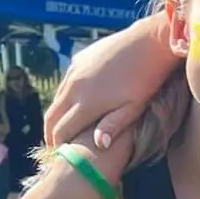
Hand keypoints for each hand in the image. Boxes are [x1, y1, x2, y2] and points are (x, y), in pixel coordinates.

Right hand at [45, 13, 175, 148]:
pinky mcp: (78, 60)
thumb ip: (114, 125)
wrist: (149, 42)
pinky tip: (73, 105)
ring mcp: (74, 71)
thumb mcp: (135, 107)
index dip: (59, 146)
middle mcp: (74, 87)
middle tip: (55, 148)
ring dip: (56, 116)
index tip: (62, 157)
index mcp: (87, 102)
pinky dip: (64, 98)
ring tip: (63, 130)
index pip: (62, 131)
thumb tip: (97, 145)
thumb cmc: (147, 79)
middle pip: (52, 116)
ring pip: (56, 99)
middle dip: (50, 134)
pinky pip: (65, 84)